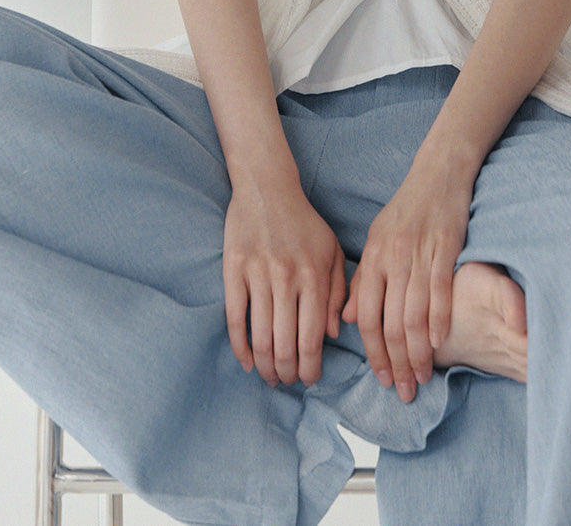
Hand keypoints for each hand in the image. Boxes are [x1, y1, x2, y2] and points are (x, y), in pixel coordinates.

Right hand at [223, 169, 346, 387]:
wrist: (267, 188)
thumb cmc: (304, 222)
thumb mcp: (332, 251)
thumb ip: (337, 292)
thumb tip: (334, 334)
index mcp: (315, 275)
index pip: (313, 337)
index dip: (311, 367)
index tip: (310, 380)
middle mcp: (287, 278)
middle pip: (285, 344)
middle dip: (288, 373)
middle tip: (288, 382)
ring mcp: (258, 275)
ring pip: (260, 337)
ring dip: (265, 366)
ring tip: (270, 376)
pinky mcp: (233, 271)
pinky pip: (234, 318)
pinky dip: (240, 347)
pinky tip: (247, 362)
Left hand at [341, 158, 474, 401]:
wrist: (439, 172)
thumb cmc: (408, 208)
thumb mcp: (377, 239)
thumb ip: (363, 280)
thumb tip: (347, 320)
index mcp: (373, 258)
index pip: (366, 317)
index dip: (372, 352)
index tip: (382, 378)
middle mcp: (392, 259)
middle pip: (389, 322)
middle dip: (396, 362)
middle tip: (403, 391)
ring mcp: (419, 253)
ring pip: (413, 314)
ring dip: (417, 352)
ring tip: (422, 376)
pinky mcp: (445, 247)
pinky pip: (439, 290)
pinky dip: (438, 320)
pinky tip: (437, 343)